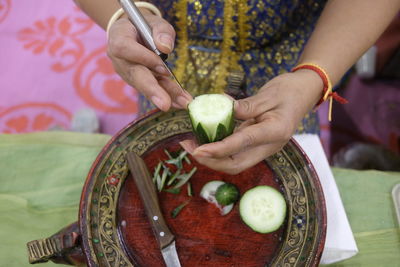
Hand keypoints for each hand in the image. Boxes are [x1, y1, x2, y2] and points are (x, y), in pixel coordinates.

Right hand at [107, 9, 191, 110]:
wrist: (134, 33)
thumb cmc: (144, 26)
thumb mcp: (154, 21)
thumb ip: (161, 31)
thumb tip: (166, 47)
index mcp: (118, 37)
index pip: (125, 49)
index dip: (144, 58)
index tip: (164, 68)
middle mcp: (119, 59)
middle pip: (134, 75)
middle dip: (152, 90)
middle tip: (165, 104)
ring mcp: (127, 73)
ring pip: (146, 85)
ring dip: (165, 95)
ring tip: (183, 103)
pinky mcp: (137, 82)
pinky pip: (153, 88)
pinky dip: (168, 94)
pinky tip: (180, 102)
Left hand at [180, 70, 322, 173]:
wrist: (305, 92)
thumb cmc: (290, 90)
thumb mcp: (268, 94)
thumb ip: (246, 106)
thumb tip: (221, 110)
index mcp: (275, 132)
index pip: (242, 144)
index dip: (218, 149)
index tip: (198, 150)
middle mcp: (269, 145)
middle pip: (236, 164)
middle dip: (211, 161)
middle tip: (190, 148)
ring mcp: (264, 147)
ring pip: (235, 161)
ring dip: (213, 157)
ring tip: (192, 143)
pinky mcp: (258, 144)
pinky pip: (236, 151)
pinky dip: (219, 148)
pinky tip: (205, 138)